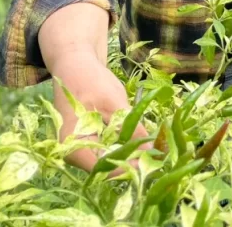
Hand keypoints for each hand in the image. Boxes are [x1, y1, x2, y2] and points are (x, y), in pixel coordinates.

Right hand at [40, 3, 151, 177]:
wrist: (75, 64)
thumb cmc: (90, 80)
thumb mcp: (115, 104)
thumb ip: (131, 129)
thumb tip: (151, 152)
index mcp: (74, 147)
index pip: (104, 167)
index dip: (129, 166)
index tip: (153, 161)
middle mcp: (74, 153)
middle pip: (107, 166)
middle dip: (132, 160)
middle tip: (158, 153)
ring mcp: (81, 148)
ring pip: (110, 158)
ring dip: (130, 153)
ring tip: (152, 146)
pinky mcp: (90, 141)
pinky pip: (109, 149)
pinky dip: (124, 144)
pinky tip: (141, 138)